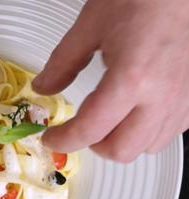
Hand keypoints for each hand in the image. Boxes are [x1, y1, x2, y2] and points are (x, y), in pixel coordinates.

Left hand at [33, 0, 188, 161]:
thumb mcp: (90, 26)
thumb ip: (62, 63)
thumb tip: (44, 86)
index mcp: (132, 79)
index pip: (90, 130)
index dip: (64, 140)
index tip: (53, 138)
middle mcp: (161, 96)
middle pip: (121, 151)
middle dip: (93, 145)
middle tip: (80, 128)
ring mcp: (183, 99)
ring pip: (147, 146)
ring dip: (120, 140)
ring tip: (107, 119)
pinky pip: (170, 132)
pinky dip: (146, 130)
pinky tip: (136, 110)